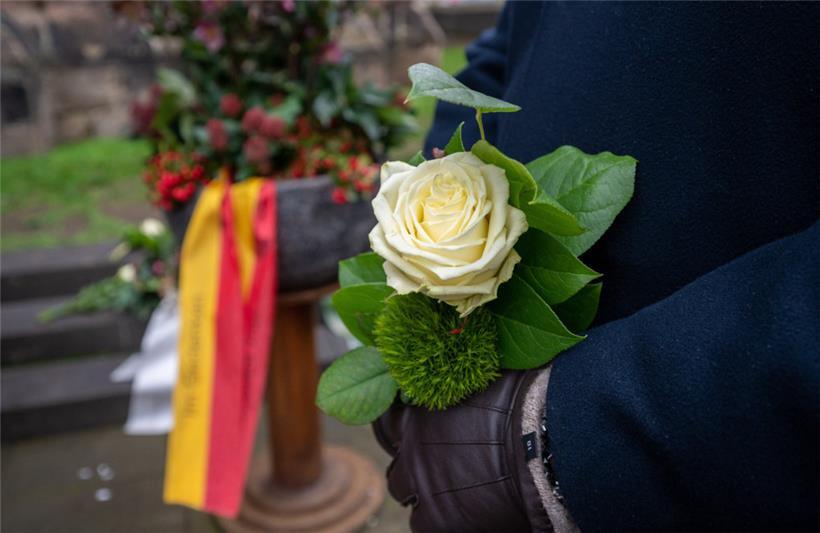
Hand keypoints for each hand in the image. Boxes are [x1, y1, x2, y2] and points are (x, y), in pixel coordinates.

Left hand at [373, 370, 552, 532]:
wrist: (541, 441)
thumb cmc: (521, 402)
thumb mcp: (483, 383)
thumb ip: (462, 392)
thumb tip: (463, 371)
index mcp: (417, 418)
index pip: (388, 424)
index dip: (405, 431)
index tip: (419, 434)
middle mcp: (412, 454)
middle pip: (397, 469)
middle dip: (414, 469)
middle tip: (440, 471)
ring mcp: (424, 489)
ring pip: (408, 499)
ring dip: (425, 496)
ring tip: (453, 496)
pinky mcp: (440, 521)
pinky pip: (426, 526)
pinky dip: (440, 520)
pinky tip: (462, 515)